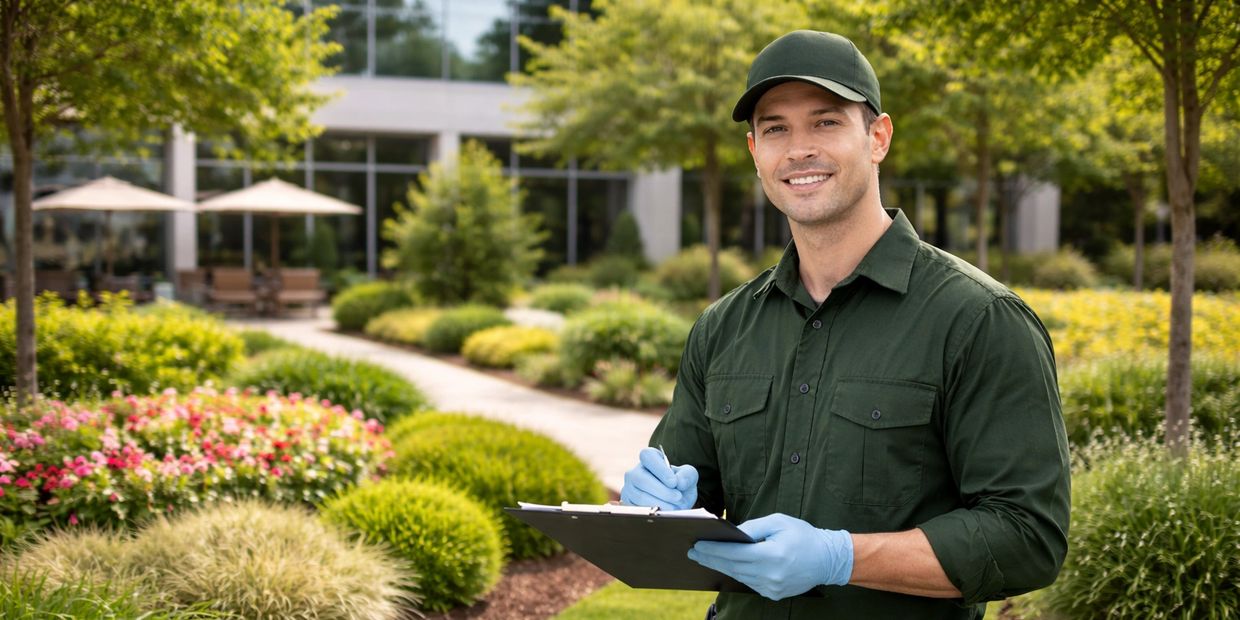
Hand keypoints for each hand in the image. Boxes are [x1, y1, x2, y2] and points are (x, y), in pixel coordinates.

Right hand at [619, 447, 697, 509]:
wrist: (675, 502)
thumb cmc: (679, 485)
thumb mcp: (688, 476)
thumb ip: (687, 475)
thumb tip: (679, 482)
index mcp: (649, 458)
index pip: (648, 456)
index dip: (660, 469)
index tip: (673, 482)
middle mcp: (635, 472)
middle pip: (641, 479)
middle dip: (662, 490)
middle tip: (678, 497)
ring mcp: (629, 488)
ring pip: (639, 496)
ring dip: (659, 503)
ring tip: (675, 507)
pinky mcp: (628, 504)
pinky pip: (638, 509)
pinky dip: (653, 512)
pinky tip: (665, 513)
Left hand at [688, 513, 852, 600]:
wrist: (827, 559)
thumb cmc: (803, 535)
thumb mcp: (778, 522)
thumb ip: (753, 528)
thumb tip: (731, 535)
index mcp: (772, 555)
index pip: (734, 554)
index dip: (713, 550)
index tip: (697, 545)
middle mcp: (771, 575)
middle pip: (732, 567)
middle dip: (711, 559)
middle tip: (693, 552)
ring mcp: (773, 588)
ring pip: (739, 577)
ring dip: (721, 567)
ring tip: (704, 557)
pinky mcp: (774, 594)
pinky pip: (749, 583)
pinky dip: (736, 573)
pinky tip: (726, 566)